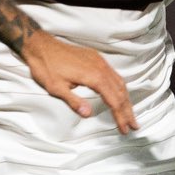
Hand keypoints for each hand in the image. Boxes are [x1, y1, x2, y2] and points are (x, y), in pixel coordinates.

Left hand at [22, 31, 137, 132]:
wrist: (40, 45)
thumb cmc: (46, 66)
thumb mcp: (56, 88)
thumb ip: (74, 101)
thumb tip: (88, 114)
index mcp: (93, 76)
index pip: (113, 100)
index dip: (120, 116)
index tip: (124, 128)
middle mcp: (100, 67)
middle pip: (120, 92)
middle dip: (128, 110)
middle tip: (134, 125)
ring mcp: (99, 61)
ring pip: (119, 82)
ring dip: (126, 99)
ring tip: (129, 114)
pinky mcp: (95, 58)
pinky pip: (113, 74)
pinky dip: (119, 87)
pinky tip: (119, 94)